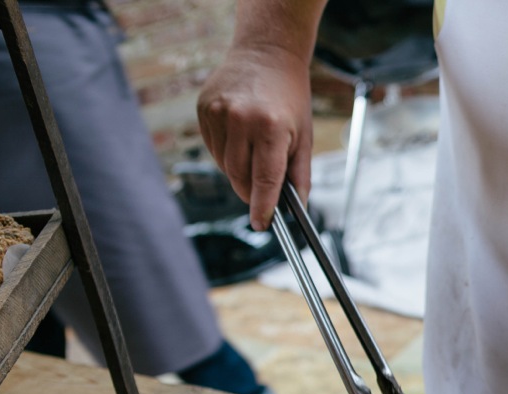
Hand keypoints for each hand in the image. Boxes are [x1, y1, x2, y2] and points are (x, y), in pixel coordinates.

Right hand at [197, 46, 313, 230]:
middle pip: (240, 177)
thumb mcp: (304, 136)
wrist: (266, 54)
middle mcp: (241, 119)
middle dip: (252, 192)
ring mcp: (218, 113)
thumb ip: (300, 175)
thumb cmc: (290, 98)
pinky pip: (213, 149)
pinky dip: (226, 155)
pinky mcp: (203, 109)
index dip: (262, 207)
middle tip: (263, 194)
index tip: (262, 224)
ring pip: (224, 166)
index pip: (265, 180)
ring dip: (239, 173)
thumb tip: (297, 209)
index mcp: (272, 128)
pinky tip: (240, 140)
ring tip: (255, 154)